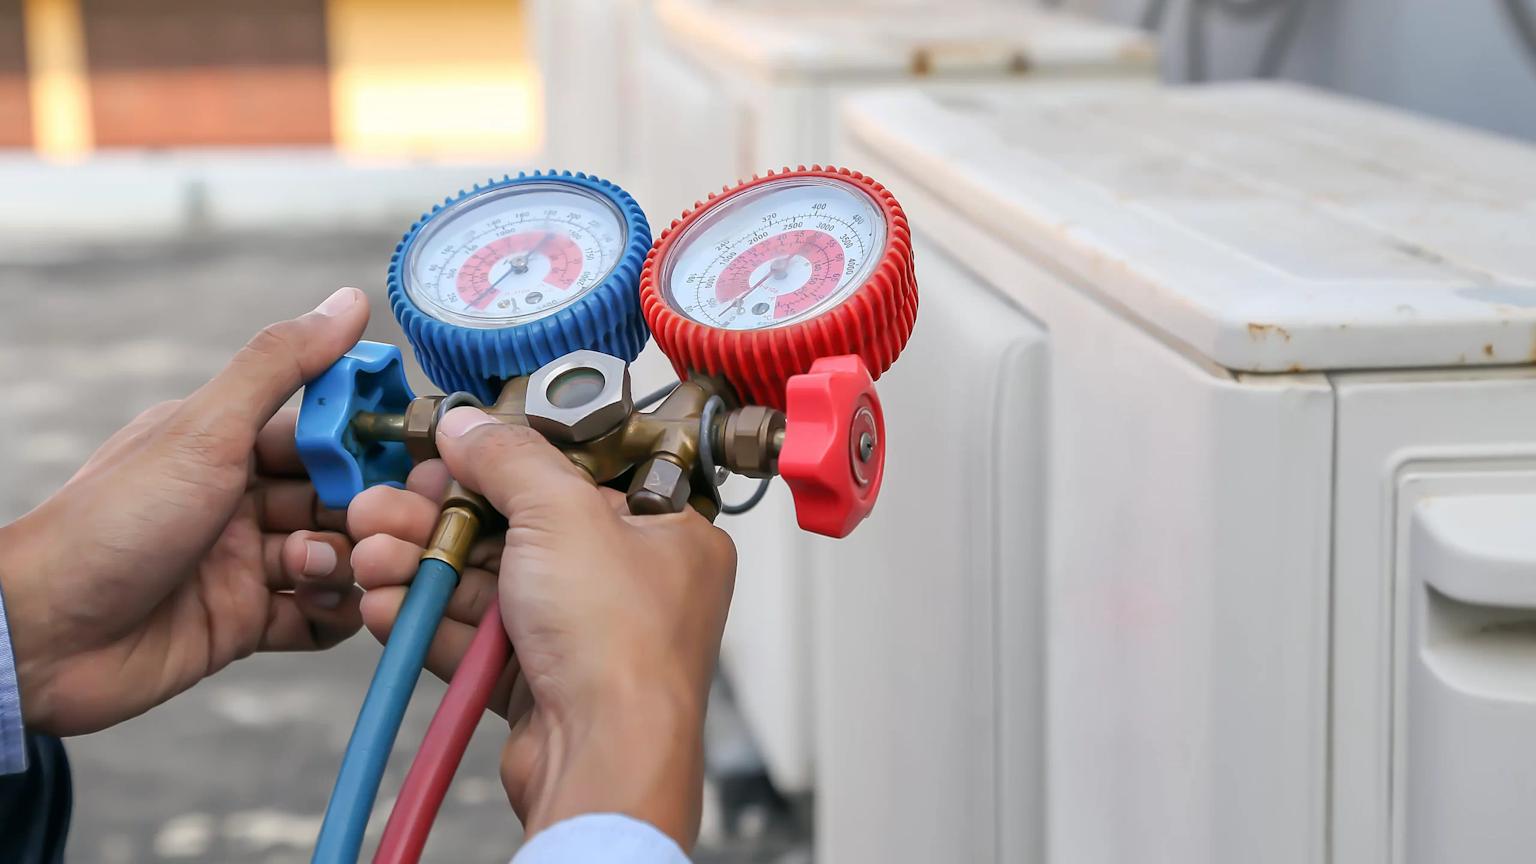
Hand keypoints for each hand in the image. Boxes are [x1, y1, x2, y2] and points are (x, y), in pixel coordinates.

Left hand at [0, 287, 371, 735]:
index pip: (325, 431)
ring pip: (337, 557)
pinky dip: (333, 615)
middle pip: (341, 498)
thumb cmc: (112, 523)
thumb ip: (281, 366)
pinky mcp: (244, 625)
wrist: (43, 637)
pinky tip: (322, 608)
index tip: (407, 449)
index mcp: (230, 445)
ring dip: (348, 563)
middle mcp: (242, 501)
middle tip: (376, 523)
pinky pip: (316, 618)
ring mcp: (245, 564)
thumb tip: (348, 300)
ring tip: (318, 570)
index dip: (369, 439)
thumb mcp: (206, 431)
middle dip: (368, 510)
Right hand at [348, 407, 736, 848]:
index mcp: (666, 533)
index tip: (449, 455)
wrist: (604, 758)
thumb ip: (511, 460)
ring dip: (423, 566)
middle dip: (440, 519)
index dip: (506, 463)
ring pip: (490, 585)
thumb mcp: (563, 514)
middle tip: (384, 506)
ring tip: (370, 552)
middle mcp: (630, 583)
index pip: (577, 476)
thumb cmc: (621, 647)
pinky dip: (430, 621)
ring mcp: (585, 635)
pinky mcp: (542, 682)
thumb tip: (470, 428)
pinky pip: (478, 639)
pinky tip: (385, 605)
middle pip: (520, 531)